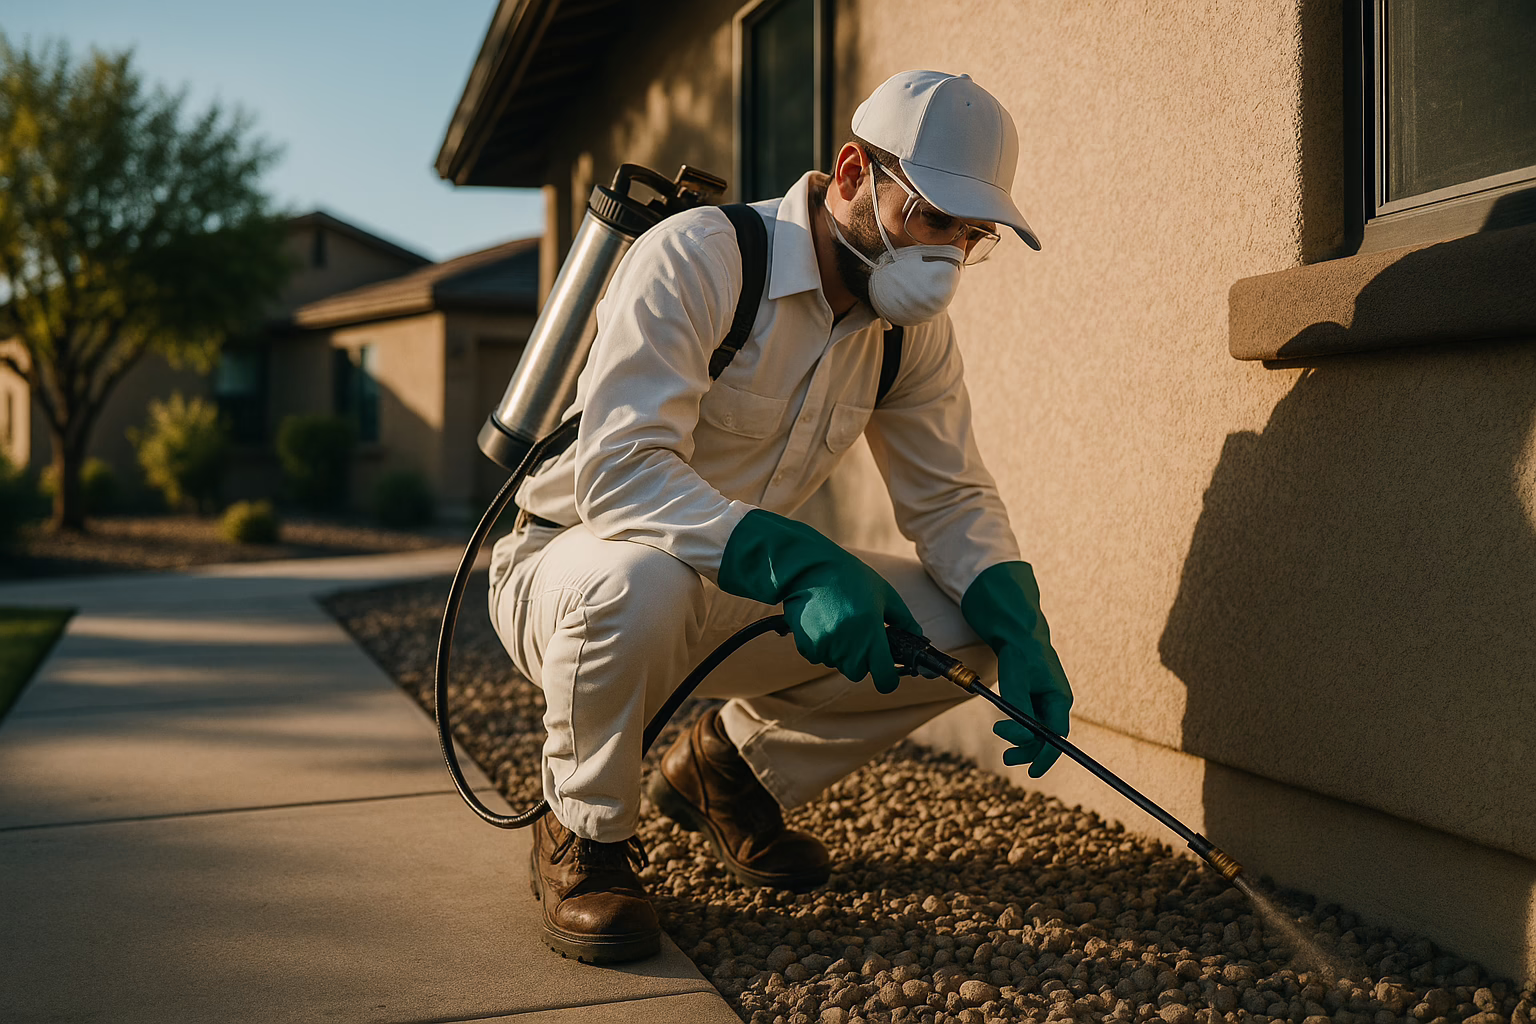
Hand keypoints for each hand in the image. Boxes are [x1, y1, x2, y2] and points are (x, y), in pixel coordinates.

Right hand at [719, 509, 921, 693]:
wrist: (809, 568)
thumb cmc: (850, 578)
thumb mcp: (884, 594)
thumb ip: (904, 620)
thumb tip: (918, 638)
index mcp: (872, 635)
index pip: (885, 679)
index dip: (888, 678)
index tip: (887, 670)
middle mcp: (849, 647)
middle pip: (858, 672)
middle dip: (861, 660)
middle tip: (858, 635)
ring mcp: (827, 648)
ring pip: (837, 663)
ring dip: (840, 651)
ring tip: (838, 621)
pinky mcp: (807, 646)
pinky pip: (818, 656)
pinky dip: (821, 646)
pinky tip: (821, 622)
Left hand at [961, 561, 1073, 776]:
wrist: (1015, 626)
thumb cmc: (1019, 651)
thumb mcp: (1016, 682)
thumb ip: (1020, 713)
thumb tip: (1023, 739)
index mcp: (1059, 699)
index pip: (1057, 737)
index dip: (1046, 757)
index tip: (1032, 771)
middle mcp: (1055, 701)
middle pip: (1047, 737)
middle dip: (1029, 750)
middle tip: (1006, 757)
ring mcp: (1045, 698)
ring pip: (1037, 729)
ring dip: (1022, 740)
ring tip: (1004, 743)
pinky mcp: (1034, 694)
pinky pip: (1030, 719)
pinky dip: (1019, 727)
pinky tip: (1006, 726)